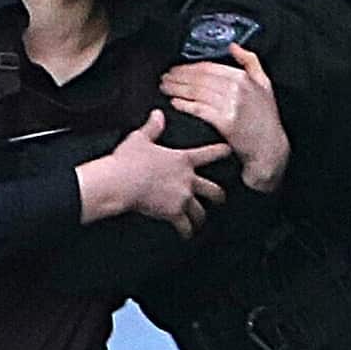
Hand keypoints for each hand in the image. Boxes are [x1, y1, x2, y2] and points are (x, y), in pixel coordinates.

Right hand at [77, 109, 229, 238]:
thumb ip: (153, 127)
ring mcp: (182, 197)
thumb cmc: (129, 160)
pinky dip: (187, 232)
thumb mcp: (141, 139)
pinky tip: (187, 235)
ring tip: (200, 222)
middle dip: (219, 196)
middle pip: (214, 190)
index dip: (222, 152)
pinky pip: (186, 226)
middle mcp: (188, 179)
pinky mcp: (173, 213)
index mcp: (183, 159)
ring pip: (201, 211)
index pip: (210, 154)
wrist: (121, 182)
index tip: (229, 152)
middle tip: (220, 199)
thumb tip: (157, 114)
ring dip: (201, 217)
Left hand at [160, 43, 289, 192]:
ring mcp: (230, 105)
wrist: (269, 148)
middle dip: (178, 76)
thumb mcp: (265, 84)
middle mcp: (237, 89)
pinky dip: (185, 105)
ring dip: (177, 88)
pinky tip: (175, 103)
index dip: (189, 67)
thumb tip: (234, 46)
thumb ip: (250, 61)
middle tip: (165, 77)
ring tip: (165, 88)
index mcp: (244, 77)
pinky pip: (199, 110)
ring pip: (197, 92)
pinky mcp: (224, 122)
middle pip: (199, 78)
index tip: (177, 68)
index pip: (209, 67)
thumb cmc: (266, 119)